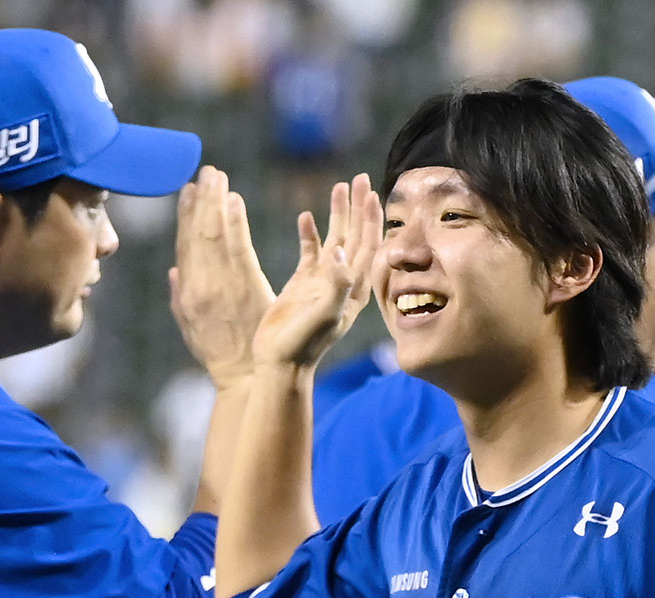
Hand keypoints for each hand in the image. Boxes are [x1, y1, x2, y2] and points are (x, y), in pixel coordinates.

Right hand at [171, 165, 273, 389]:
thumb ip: (180, 295)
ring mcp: (222, 283)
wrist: (244, 375)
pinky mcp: (245, 286)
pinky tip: (234, 200)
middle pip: (198, 233)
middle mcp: (200, 283)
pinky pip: (239, 246)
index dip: (185, 215)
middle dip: (202, 200)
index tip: (188, 189)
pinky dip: (235, 221)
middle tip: (207, 171)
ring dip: (215, 202)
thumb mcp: (190, 326)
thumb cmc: (218, 353)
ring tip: (217, 177)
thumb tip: (174, 270)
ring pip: (215, 235)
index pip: (185, 244)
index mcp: (186, 291)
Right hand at [251, 173, 381, 368]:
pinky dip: (309, 233)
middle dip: (358, 207)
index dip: (371, 219)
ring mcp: (323, 281)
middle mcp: (342, 281)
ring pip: (334, 239)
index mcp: (354, 288)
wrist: (281, 363)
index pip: (369, 246)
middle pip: (355, 236)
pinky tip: (305, 216)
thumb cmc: (305, 344)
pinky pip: (310, 252)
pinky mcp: (303, 284)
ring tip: (338, 187)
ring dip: (337, 214)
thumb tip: (340, 250)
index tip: (373, 193)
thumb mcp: (324, 314)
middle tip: (359, 178)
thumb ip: (335, 284)